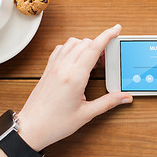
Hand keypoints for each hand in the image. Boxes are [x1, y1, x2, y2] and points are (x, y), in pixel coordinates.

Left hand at [17, 25, 132, 151]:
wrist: (31, 127)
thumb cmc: (55, 123)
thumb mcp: (87, 114)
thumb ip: (109, 102)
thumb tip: (125, 97)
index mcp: (74, 77)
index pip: (94, 48)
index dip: (107, 36)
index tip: (116, 29)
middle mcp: (63, 67)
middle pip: (85, 43)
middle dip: (100, 45)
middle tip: (108, 59)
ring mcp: (54, 66)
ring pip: (73, 42)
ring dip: (86, 45)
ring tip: (94, 60)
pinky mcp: (48, 69)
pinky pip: (61, 48)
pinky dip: (73, 48)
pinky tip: (77, 59)